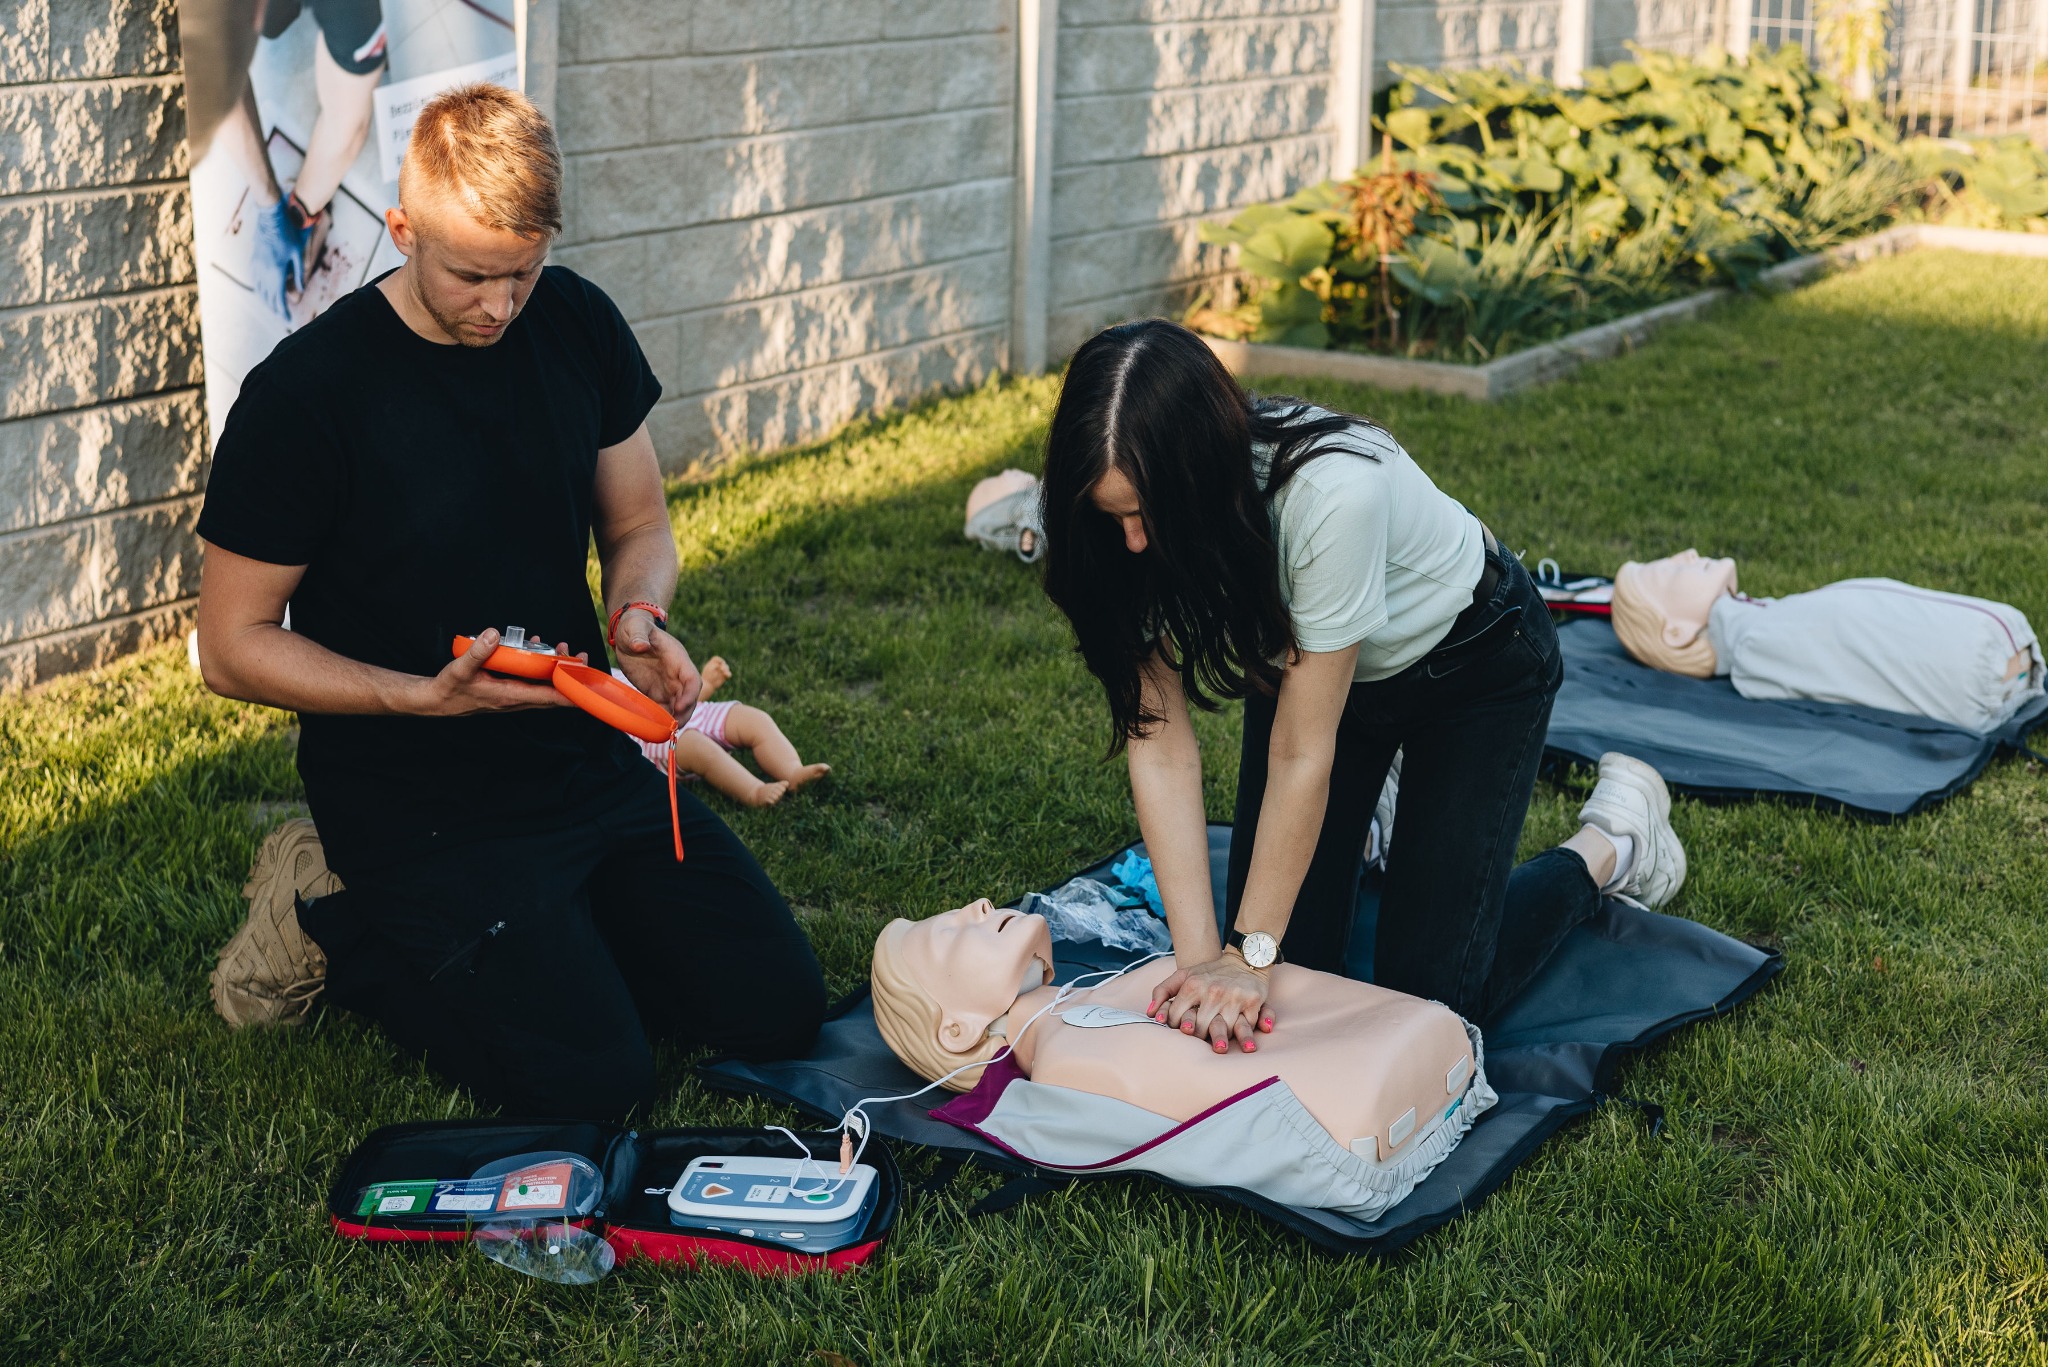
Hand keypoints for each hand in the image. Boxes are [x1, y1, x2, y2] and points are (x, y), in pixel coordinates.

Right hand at [252, 196, 311, 319]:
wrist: (269, 216)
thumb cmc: (287, 233)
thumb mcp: (298, 253)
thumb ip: (299, 273)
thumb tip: (300, 290)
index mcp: (276, 271)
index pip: (279, 297)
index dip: (283, 310)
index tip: (287, 319)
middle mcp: (264, 271)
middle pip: (268, 296)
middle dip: (275, 308)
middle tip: (282, 316)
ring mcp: (257, 264)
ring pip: (260, 289)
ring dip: (267, 300)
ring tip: (274, 307)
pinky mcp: (253, 259)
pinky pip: (255, 279)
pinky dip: (260, 289)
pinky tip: (264, 291)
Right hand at [416, 628, 577, 715]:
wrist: (438, 701)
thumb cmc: (450, 688)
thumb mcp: (460, 668)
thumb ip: (478, 652)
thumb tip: (494, 634)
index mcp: (509, 695)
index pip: (549, 697)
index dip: (571, 691)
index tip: (588, 683)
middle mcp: (516, 699)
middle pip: (553, 692)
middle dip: (570, 675)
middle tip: (580, 655)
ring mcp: (514, 697)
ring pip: (544, 686)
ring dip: (556, 670)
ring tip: (564, 649)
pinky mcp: (509, 692)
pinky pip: (532, 682)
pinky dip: (540, 668)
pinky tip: (537, 649)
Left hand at [612, 608, 700, 724]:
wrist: (629, 633)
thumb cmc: (635, 626)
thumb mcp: (635, 627)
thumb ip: (639, 636)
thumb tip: (640, 646)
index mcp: (677, 658)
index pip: (692, 678)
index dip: (690, 694)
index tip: (680, 706)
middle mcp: (676, 673)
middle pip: (689, 696)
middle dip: (685, 712)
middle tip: (674, 727)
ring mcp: (667, 683)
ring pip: (679, 705)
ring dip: (676, 718)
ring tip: (667, 733)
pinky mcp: (656, 691)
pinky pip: (663, 707)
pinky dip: (662, 718)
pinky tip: (656, 729)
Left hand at [1147, 952, 1276, 1054]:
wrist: (1245, 959)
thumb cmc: (1210, 972)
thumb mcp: (1184, 975)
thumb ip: (1162, 991)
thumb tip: (1150, 1015)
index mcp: (1192, 985)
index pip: (1177, 1017)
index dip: (1177, 1027)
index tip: (1182, 1031)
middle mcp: (1212, 992)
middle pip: (1200, 1027)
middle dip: (1198, 1037)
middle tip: (1199, 1042)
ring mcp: (1233, 997)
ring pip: (1224, 1028)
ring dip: (1222, 1040)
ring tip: (1220, 1050)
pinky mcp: (1252, 1001)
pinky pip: (1247, 1023)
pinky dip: (1245, 1033)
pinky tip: (1244, 1042)